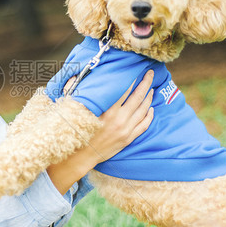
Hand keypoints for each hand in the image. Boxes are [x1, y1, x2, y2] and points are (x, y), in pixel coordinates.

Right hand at [47, 70, 153, 193]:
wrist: (81, 155)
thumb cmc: (76, 130)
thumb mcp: (74, 109)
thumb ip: (74, 91)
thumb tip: (73, 76)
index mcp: (107, 110)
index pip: (125, 90)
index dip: (132, 79)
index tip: (136, 70)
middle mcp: (119, 119)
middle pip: (138, 97)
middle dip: (146, 83)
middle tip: (150, 74)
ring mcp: (126, 130)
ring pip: (143, 110)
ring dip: (149, 97)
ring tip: (151, 88)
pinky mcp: (128, 139)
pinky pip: (144, 125)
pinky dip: (149, 116)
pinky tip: (151, 108)